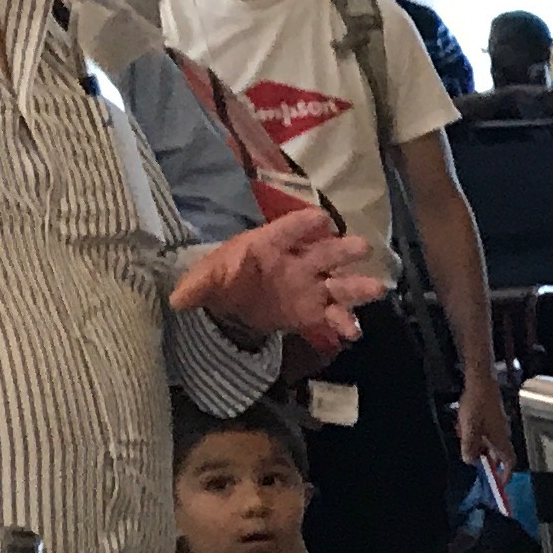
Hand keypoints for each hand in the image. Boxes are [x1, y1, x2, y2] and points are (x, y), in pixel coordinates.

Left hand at [168, 202, 384, 347]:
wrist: (228, 308)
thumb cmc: (220, 282)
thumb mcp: (203, 281)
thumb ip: (195, 287)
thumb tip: (178, 299)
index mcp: (269, 244)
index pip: (290, 229)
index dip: (306, 224)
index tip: (323, 221)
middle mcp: (297, 262)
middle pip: (326, 251)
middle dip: (344, 249)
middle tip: (362, 248)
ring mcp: (310, 286)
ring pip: (339, 282)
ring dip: (357, 285)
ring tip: (375, 290)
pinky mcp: (314, 311)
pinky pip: (334, 315)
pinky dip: (344, 322)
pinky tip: (351, 332)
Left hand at [457, 371, 512, 467]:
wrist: (482, 382)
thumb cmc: (477, 405)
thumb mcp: (469, 428)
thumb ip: (469, 446)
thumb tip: (469, 461)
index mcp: (500, 440)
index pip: (509, 462)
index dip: (506, 474)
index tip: (500, 483)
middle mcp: (503, 435)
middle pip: (499, 455)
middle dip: (487, 461)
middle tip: (474, 462)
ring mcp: (499, 426)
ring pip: (491, 444)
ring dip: (480, 447)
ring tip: (465, 438)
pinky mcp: (494, 418)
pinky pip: (488, 434)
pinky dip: (479, 437)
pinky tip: (466, 428)